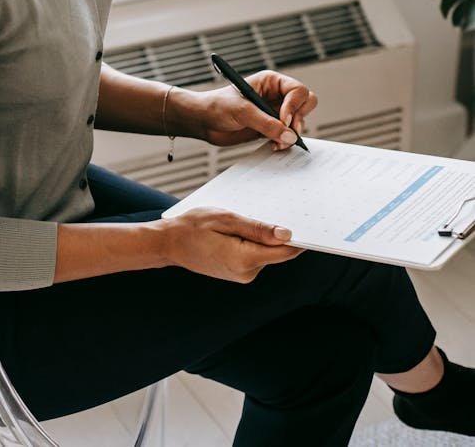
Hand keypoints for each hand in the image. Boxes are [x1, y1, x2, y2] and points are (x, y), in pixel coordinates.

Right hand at [159, 207, 302, 283]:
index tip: (313, 224)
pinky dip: (254, 241)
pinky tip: (241, 228)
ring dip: (263, 236)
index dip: (301, 239)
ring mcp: (242, 275)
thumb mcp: (226, 219)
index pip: (284, 252)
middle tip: (282, 207)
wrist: (169, 244)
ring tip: (248, 216)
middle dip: (279, 233)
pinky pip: (255, 255)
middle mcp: (247, 273)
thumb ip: (257, 228)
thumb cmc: (193, 227)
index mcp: (245, 259)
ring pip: (265, 252)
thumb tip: (286, 235)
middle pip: (276, 252)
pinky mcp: (238, 272)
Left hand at [193, 70, 317, 150]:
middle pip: (306, 103)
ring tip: (276, 142)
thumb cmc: (217, 106)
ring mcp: (275, 112)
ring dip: (292, 134)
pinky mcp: (271, 128)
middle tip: (288, 131)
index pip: (297, 90)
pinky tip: (273, 145)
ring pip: (299, 121)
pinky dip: (285, 142)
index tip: (284, 121)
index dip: (294, 106)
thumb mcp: (242, 112)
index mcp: (271, 82)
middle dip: (300, 118)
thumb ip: (266, 123)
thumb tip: (290, 135)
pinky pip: (288, 135)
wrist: (203, 121)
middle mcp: (276, 95)